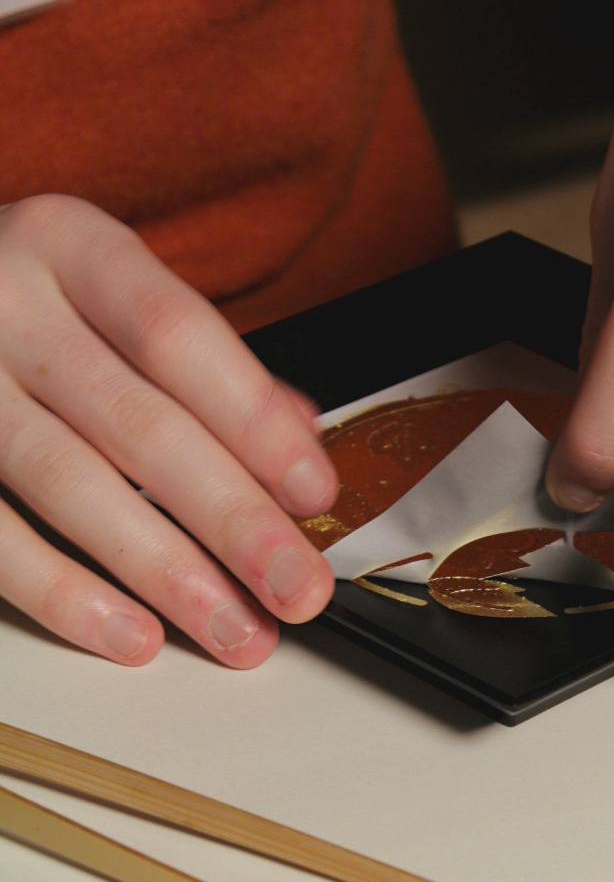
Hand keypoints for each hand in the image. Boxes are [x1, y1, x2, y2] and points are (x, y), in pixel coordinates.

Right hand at [0, 196, 338, 665]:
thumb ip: (206, 364)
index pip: (178, 336)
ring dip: (165, 572)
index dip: (253, 421)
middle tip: (297, 587)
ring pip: (67, 484)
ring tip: (236, 630)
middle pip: (136, 423)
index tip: (315, 493)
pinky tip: (133, 634)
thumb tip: (301, 439)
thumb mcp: (116, 296)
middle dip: (231, 519)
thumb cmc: (36, 303)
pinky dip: (64, 594)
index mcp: (71, 247)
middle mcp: (3, 303)